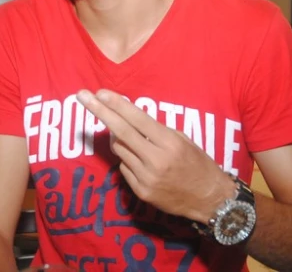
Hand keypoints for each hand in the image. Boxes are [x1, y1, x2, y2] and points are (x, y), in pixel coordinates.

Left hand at [76, 89, 236, 223]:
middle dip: (99, 111)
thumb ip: (155, 130)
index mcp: (169, 143)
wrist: (209, 199)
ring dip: (118, 138)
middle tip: (81, 96)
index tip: (100, 93)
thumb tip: (127, 119)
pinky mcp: (141, 191)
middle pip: (120, 131)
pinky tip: (141, 160)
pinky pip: (124, 168)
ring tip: (128, 135)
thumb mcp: (182, 140)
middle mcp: (155, 160)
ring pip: (119, 149)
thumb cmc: (198, 163)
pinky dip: (128, 159)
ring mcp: (146, 177)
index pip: (136, 119)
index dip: (117, 105)